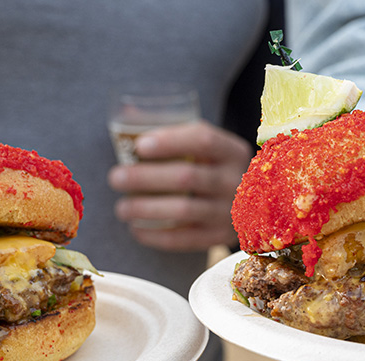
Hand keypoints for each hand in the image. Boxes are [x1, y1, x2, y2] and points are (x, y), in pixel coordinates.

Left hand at [108, 121, 252, 250]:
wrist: (248, 204)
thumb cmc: (212, 168)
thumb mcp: (206, 148)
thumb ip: (174, 134)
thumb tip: (127, 118)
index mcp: (232, 151)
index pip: (203, 140)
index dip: (169, 142)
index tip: (139, 146)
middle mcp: (236, 181)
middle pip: (187, 176)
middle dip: (145, 177)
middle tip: (115, 178)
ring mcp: (231, 211)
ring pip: (184, 209)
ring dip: (146, 209)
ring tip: (121, 208)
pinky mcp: (220, 236)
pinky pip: (186, 239)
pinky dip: (157, 236)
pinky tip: (136, 229)